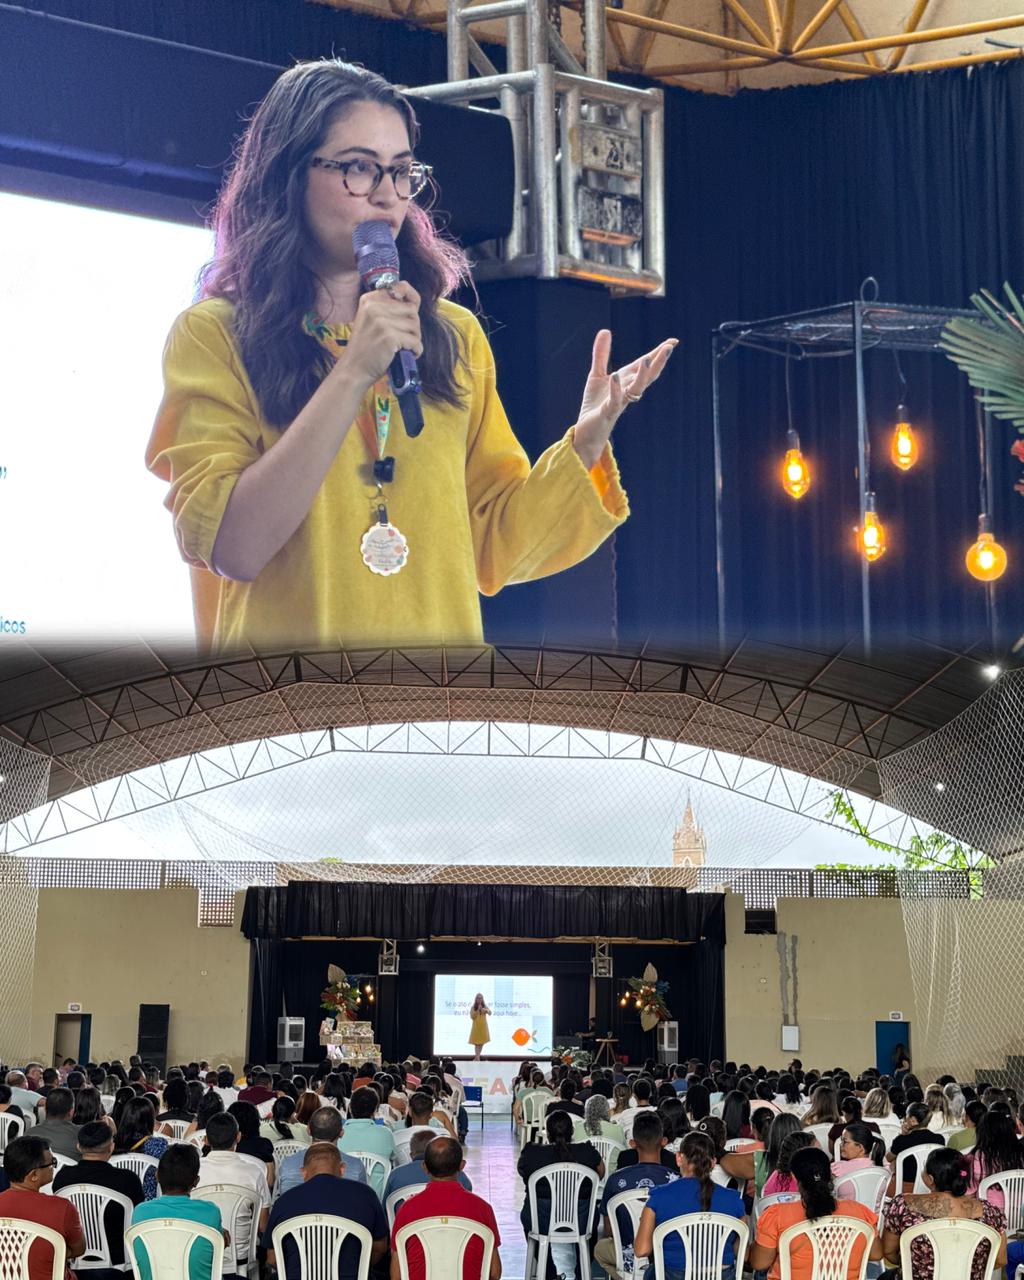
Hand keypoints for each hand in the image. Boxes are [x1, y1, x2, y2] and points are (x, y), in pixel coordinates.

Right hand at [341, 281, 422, 391]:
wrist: (354, 370)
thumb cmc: (366, 348)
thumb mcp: (370, 320)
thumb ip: (387, 309)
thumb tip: (413, 303)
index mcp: (370, 300)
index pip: (400, 287)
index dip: (411, 298)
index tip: (413, 309)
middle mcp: (374, 307)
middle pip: (411, 310)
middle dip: (413, 326)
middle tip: (405, 339)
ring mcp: (381, 321)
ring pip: (415, 326)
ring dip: (415, 339)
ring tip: (404, 347)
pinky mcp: (389, 337)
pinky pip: (415, 341)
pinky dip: (416, 350)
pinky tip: (408, 355)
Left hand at [572, 329, 677, 468]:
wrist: (587, 432)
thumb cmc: (595, 404)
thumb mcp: (597, 375)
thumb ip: (601, 354)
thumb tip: (605, 330)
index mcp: (626, 380)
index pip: (645, 365)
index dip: (658, 354)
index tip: (673, 341)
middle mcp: (627, 391)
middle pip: (646, 376)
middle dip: (658, 363)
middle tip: (669, 348)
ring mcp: (619, 402)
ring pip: (636, 389)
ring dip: (642, 375)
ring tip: (647, 359)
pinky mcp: (607, 412)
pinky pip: (614, 400)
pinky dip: (615, 389)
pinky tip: (615, 376)